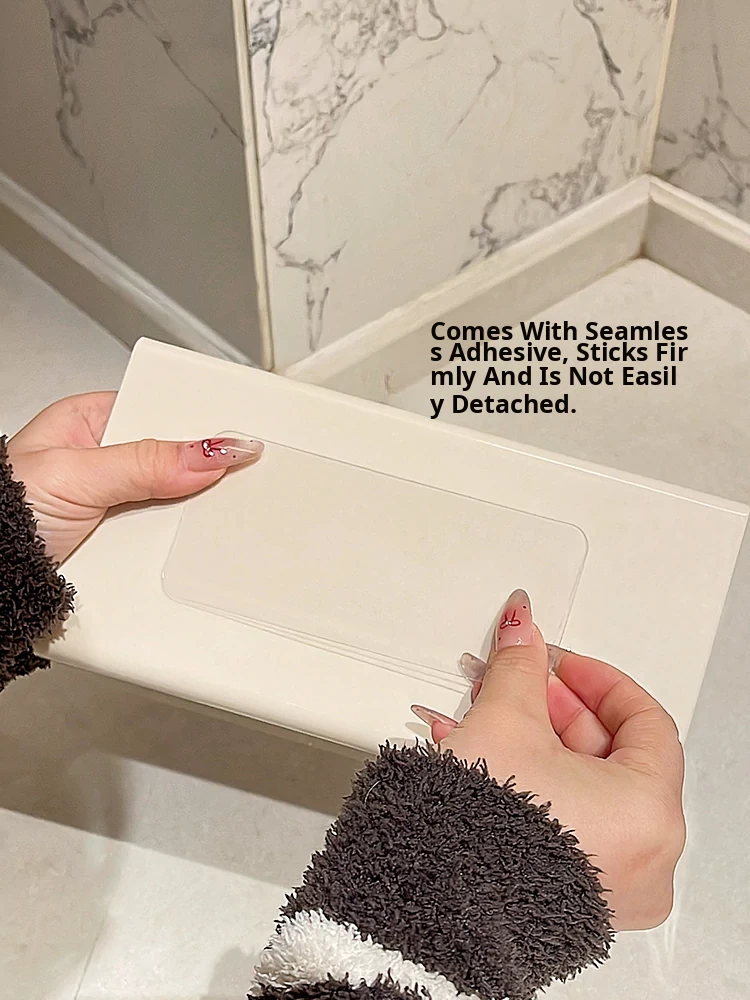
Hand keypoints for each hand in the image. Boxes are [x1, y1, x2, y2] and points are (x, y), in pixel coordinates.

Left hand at [6, 392, 262, 562]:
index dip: (202, 425)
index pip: (163, 411)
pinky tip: (188, 547)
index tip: (241, 439)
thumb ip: (145, 462)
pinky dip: (175, 548)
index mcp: (92, 422)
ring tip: (206, 518)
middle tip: (235, 480)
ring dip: (188, 517)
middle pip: (175, 462)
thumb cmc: (0, 513)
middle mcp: (106, 462)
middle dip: (201, 476)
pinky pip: (162, 542)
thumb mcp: (77, 476)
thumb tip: (209, 452)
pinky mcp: (123, 546)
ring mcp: (117, 505)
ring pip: (174, 505)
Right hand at [412, 590, 685, 930]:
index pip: (644, 720)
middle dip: (555, 709)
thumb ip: (519, 667)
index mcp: (649, 812)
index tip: (561, 663)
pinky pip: (568, 824)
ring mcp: (612, 886)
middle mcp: (644, 858)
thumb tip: (522, 630)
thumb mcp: (503, 722)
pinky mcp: (574, 900)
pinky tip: (489, 759)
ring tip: (491, 717)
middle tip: (520, 685)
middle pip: (612, 753)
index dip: (596, 680)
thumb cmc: (479, 839)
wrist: (431, 904)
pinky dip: (536, 786)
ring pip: (584, 789)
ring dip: (536, 743)